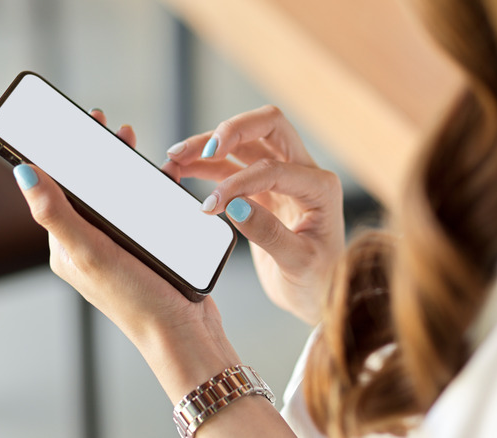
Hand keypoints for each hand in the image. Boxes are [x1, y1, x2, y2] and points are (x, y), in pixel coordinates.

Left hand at [12, 110, 239, 401]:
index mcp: (68, 244)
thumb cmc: (134, 299)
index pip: (59, 188)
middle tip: (109, 128)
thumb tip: (22, 172)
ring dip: (123, 167)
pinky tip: (162, 177)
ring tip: (133, 144)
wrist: (182, 333)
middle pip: (90, 187)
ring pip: (118, 195)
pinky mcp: (148, 249)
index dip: (65, 153)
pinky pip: (144, 209)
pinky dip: (149, 188)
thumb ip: (56, 213)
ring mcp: (120, 246)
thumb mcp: (89, 252)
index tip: (77, 124)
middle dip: (97, 153)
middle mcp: (90, 243)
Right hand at [165, 105, 344, 324]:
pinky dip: (206, 165)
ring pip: (244, 142)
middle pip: (268, 125)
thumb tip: (235, 205)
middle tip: (202, 149)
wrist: (320, 297)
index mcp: (321, 188)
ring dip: (209, 145)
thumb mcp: (298, 263)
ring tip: (176, 158)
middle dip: (231, 130)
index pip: (275, 168)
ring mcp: (283, 178)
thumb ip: (268, 233)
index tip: (212, 205)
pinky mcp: (263, 190)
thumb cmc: (319, 281)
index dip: (240, 182)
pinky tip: (183, 170)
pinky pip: (232, 166)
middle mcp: (304, 173)